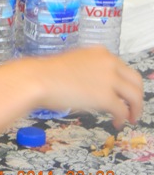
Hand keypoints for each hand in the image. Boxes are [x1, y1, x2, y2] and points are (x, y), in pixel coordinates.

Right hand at [28, 47, 142, 128]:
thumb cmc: (46, 73)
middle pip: (135, 81)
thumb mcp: (73, 63)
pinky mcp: (105, 97)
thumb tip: (93, 84)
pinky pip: (122, 110)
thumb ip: (88, 69)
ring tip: (130, 118)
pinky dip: (122, 118)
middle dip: (136, 96)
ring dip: (135, 109)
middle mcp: (108, 63)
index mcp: (100, 53)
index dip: (126, 83)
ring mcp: (108, 80)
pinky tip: (116, 122)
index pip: (123, 68)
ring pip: (135, 96)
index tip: (124, 92)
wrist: (37, 79)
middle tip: (133, 107)